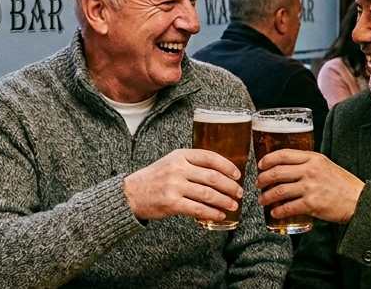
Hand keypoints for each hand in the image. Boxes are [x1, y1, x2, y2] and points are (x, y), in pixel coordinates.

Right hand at [123, 149, 242, 221]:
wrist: (130, 194)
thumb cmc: (154, 179)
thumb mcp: (171, 162)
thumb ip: (191, 163)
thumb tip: (220, 173)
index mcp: (180, 155)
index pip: (210, 157)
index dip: (227, 166)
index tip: (237, 174)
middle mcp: (178, 168)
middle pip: (212, 177)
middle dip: (230, 186)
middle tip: (239, 192)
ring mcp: (174, 186)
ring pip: (208, 194)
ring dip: (224, 201)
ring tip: (233, 205)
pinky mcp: (171, 203)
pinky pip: (198, 209)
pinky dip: (212, 213)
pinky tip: (219, 215)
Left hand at [255, 149, 363, 224]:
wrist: (359, 201)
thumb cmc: (343, 184)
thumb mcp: (326, 165)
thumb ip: (309, 164)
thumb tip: (288, 167)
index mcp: (313, 158)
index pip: (284, 154)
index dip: (268, 159)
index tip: (261, 165)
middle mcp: (310, 170)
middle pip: (277, 172)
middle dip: (263, 179)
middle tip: (258, 184)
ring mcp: (310, 187)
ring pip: (279, 190)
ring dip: (267, 196)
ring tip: (262, 200)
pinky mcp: (312, 204)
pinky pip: (288, 207)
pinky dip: (278, 211)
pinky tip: (274, 213)